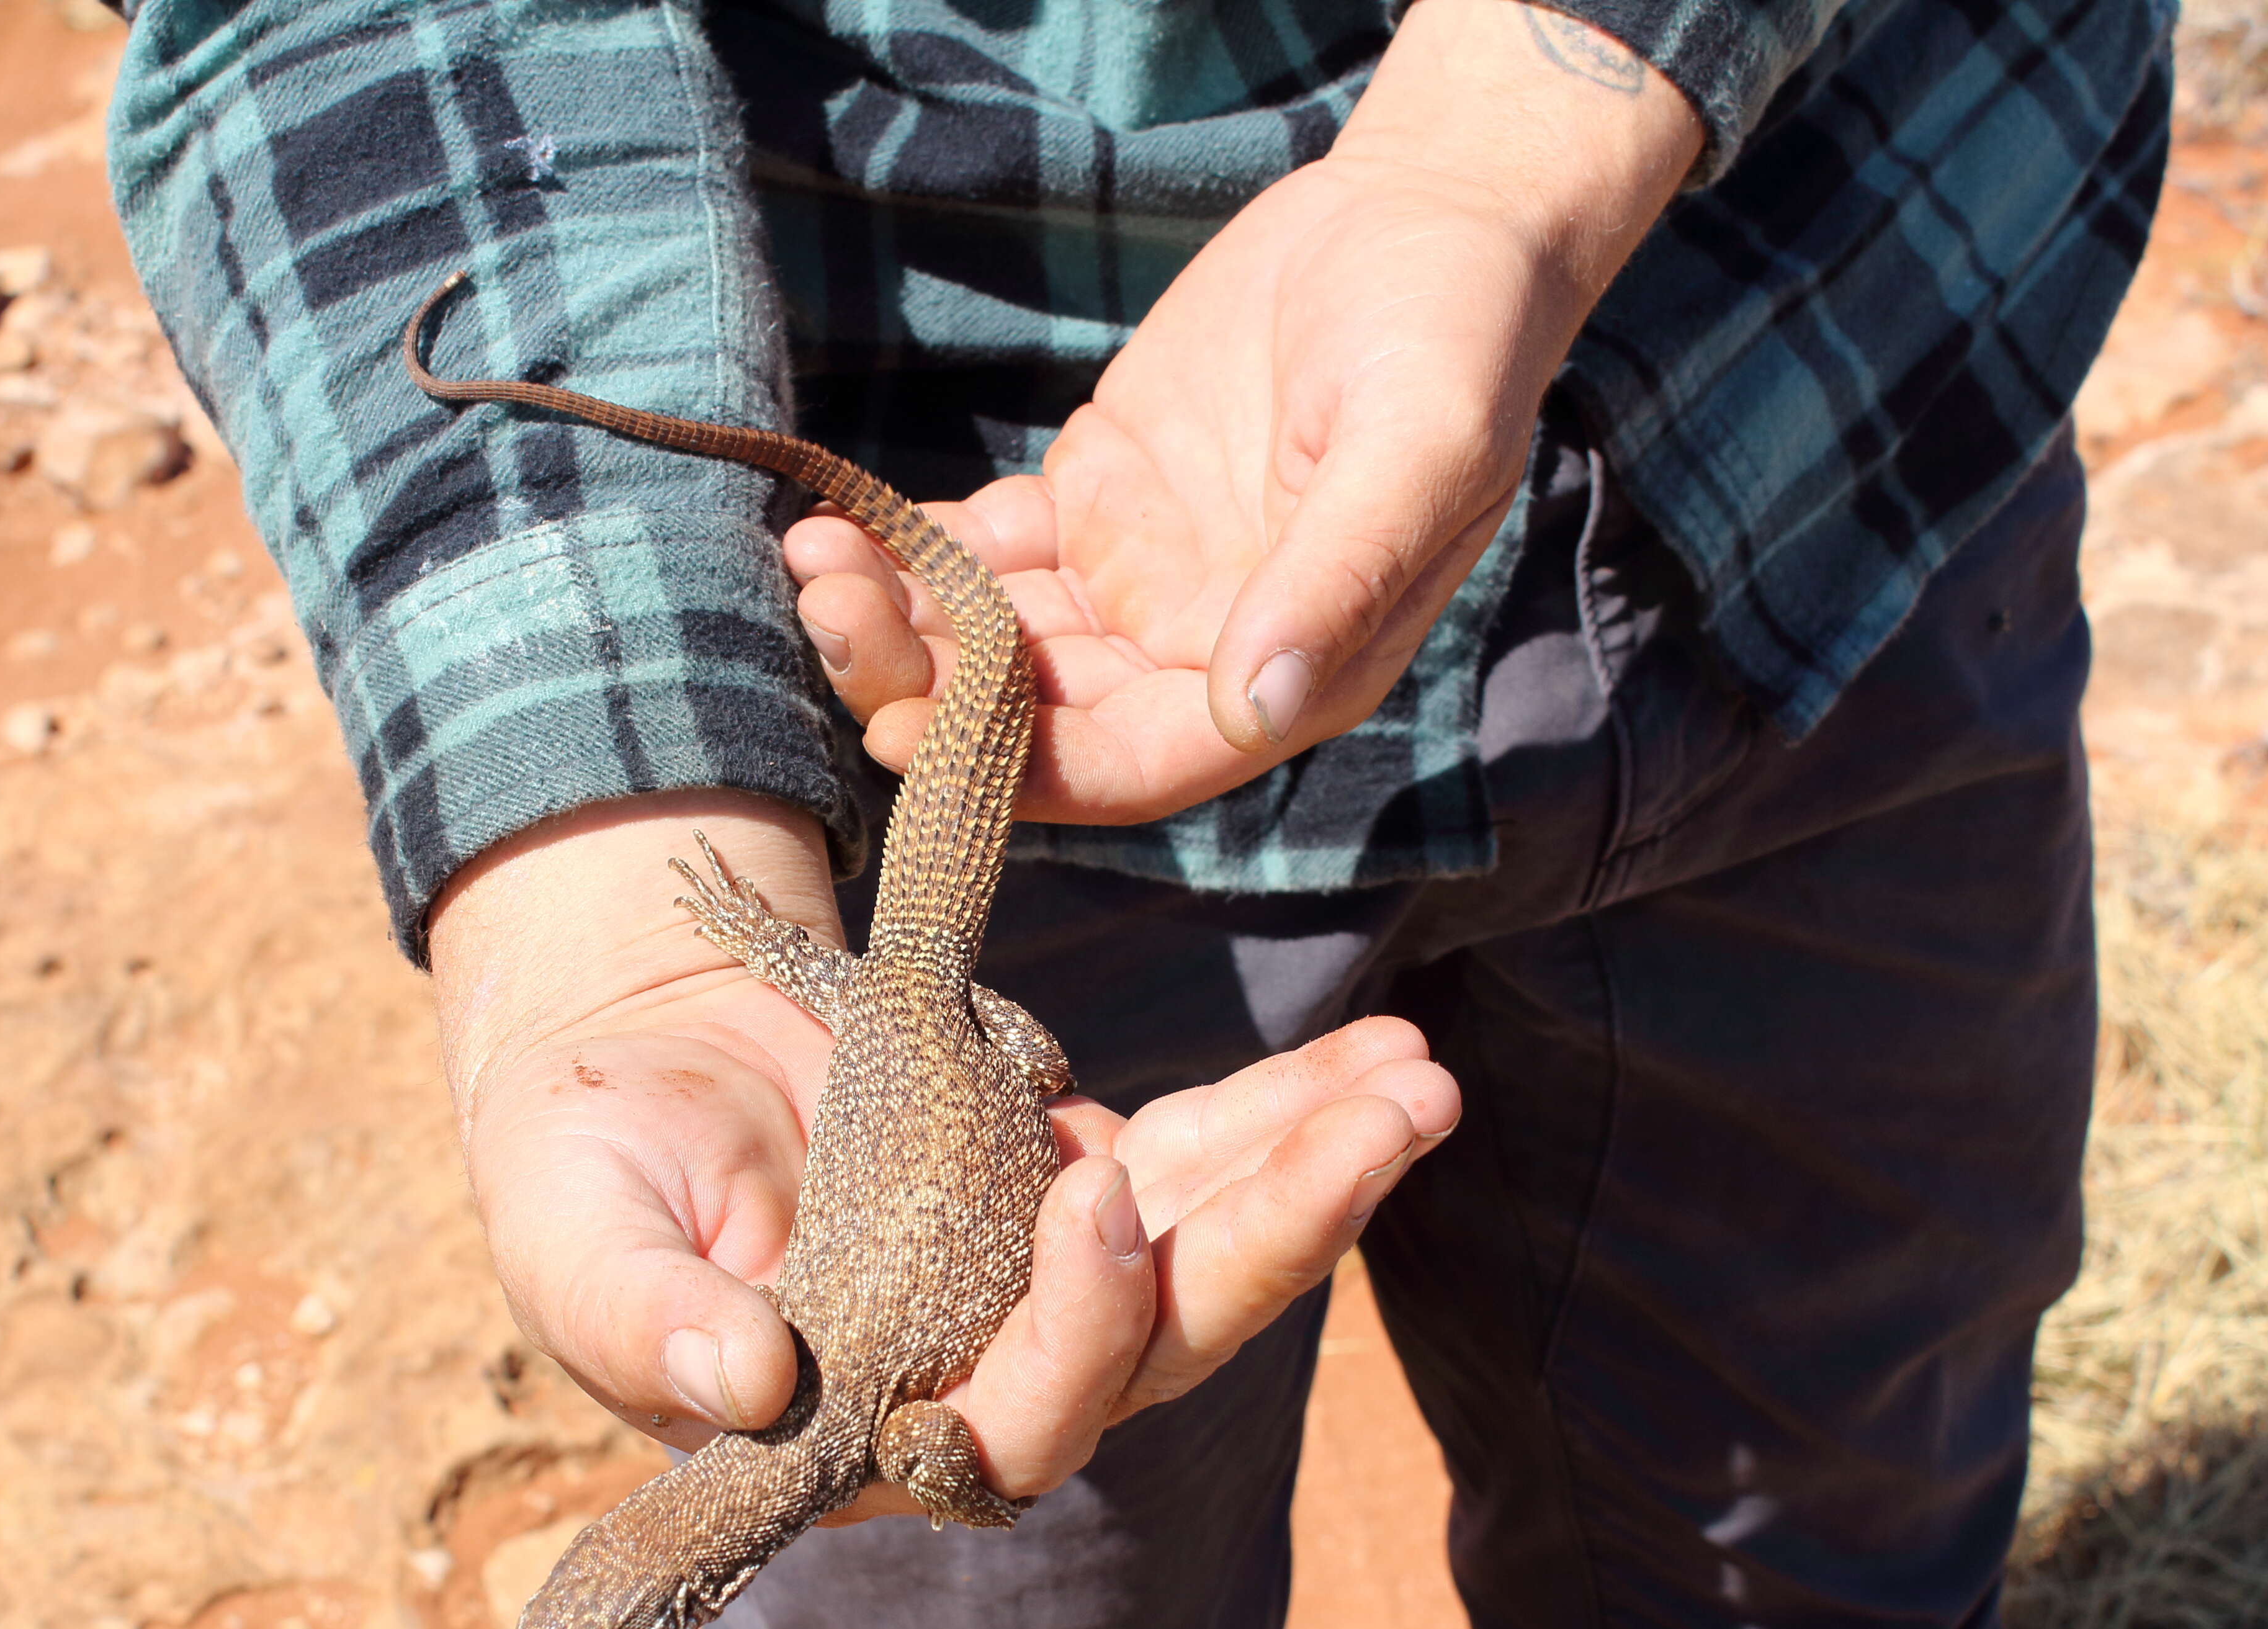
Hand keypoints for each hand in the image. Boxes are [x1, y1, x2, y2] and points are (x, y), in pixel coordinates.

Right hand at [429, 794, 1459, 1518]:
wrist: (631, 1059)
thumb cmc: (583, 1170)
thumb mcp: (578, 1235)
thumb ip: (646, 1316)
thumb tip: (745, 1389)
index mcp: (862, 1436)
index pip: (1007, 1432)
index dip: (1071, 1331)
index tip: (1095, 1190)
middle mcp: (978, 1383)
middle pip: (1155, 1351)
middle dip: (1276, 1241)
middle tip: (1384, 1126)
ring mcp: (1041, 1288)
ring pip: (1208, 1261)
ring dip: (1319, 1174)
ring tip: (1420, 1081)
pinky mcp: (1079, 1191)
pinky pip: (1205, 1166)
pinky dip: (1286, 1114)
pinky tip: (1377, 1065)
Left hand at [787, 0, 1702, 824]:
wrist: (1426, 220)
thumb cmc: (1455, 335)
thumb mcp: (1419, 447)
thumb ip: (1338, 577)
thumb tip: (1257, 702)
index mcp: (1283, 676)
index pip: (1131, 765)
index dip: (1015, 769)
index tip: (903, 738)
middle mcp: (1197, 653)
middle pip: (1035, 719)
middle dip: (921, 688)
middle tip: (828, 615)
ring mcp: (1137, 583)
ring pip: (991, 642)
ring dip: (898, 618)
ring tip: (812, 559)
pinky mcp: (1092, 504)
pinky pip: (981, 554)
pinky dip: (906, 547)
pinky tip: (833, 520)